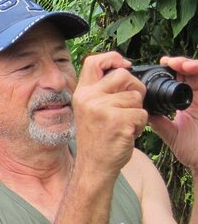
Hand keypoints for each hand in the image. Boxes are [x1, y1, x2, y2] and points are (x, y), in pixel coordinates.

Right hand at [72, 52, 146, 178]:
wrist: (93, 165)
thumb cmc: (96, 138)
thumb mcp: (89, 109)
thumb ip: (100, 91)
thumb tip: (124, 71)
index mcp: (82, 93)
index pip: (94, 62)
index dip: (113, 58)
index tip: (124, 65)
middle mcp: (89, 98)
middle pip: (123, 75)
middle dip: (135, 88)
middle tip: (130, 105)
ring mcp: (102, 109)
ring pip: (136, 97)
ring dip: (137, 111)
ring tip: (123, 125)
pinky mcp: (117, 121)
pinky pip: (141, 114)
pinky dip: (139, 125)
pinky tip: (126, 134)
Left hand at [148, 56, 197, 171]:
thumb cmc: (193, 151)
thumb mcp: (170, 133)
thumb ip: (158, 121)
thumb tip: (141, 110)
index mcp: (188, 103)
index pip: (179, 80)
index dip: (170, 71)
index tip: (158, 67)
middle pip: (190, 72)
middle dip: (179, 64)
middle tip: (167, 62)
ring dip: (190, 65)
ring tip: (178, 64)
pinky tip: (190, 70)